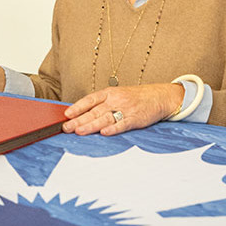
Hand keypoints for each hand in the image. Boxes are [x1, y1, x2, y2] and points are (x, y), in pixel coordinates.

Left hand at [62, 83, 182, 135]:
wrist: (158, 97)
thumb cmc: (134, 98)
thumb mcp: (116, 95)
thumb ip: (101, 104)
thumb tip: (81, 115)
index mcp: (109, 93)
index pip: (90, 99)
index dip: (78, 107)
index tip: (66, 114)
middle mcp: (116, 100)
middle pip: (94, 111)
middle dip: (79, 120)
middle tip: (66, 128)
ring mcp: (126, 109)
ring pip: (105, 118)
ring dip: (91, 125)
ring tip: (79, 131)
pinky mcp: (136, 119)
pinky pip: (123, 124)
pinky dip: (113, 129)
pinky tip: (104, 133)